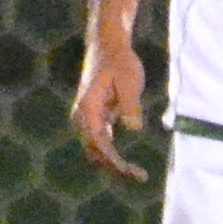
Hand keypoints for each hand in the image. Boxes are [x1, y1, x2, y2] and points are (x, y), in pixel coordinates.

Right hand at [72, 32, 149, 183]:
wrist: (107, 46)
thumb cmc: (120, 61)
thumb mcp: (130, 79)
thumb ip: (130, 104)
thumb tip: (133, 128)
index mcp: (88, 108)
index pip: (97, 142)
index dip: (112, 160)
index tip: (128, 171)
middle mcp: (82, 117)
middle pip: (94, 152)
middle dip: (114, 168)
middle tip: (140, 177)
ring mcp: (86, 119)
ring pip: (96, 151)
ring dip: (114, 165)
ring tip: (138, 175)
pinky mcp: (94, 120)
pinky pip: (101, 144)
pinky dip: (113, 156)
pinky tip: (130, 167)